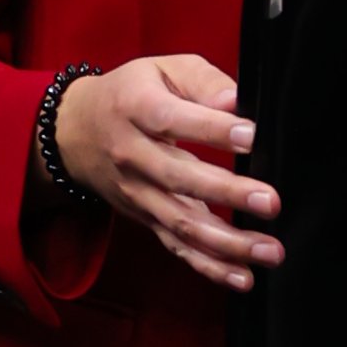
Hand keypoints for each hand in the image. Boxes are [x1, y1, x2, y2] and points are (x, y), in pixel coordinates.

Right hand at [51, 54, 280, 297]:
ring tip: (269, 250)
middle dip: (228, 194)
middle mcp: (133, 155)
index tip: (251, 136)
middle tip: (271, 202)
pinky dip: (209, 266)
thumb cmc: (130, 95)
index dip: (212, 129)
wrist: (75, 134)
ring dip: (227, 242)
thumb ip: (202, 82)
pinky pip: (177, 246)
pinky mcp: (146, 219)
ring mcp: (138, 193)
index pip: (172, 120)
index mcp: (136, 109)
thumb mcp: (161, 70)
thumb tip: (236, 101)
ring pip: (181, 222)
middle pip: (179, 178)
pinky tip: (242, 276)